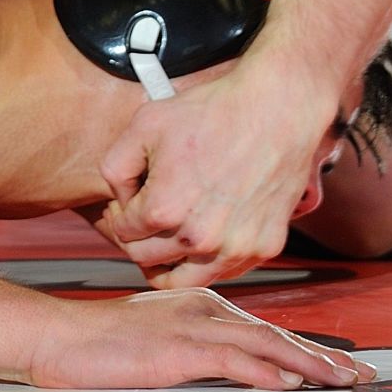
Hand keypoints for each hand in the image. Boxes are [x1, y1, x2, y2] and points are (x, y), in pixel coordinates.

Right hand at [29, 288, 375, 389]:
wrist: (59, 337)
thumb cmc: (99, 342)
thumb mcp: (156, 337)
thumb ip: (197, 346)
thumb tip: (244, 368)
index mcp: (200, 303)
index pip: (264, 327)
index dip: (307, 347)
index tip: (341, 364)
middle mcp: (203, 308)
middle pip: (275, 332)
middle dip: (323, 355)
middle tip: (365, 373)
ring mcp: (191, 326)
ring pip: (264, 342)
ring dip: (309, 363)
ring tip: (344, 379)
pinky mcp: (177, 348)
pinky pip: (233, 359)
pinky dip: (266, 370)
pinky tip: (290, 383)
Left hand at [99, 70, 328, 289]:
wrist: (277, 109)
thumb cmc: (211, 112)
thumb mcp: (143, 126)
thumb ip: (115, 169)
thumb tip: (120, 203)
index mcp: (162, 210)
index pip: (122, 233)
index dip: (119, 215)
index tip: (128, 202)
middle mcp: (199, 238)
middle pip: (146, 260)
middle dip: (138, 239)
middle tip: (143, 219)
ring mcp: (235, 247)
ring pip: (184, 281)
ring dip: (169, 262)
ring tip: (167, 239)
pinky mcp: (264, 248)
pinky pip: (225, 272)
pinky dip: (208, 260)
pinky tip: (203, 233)